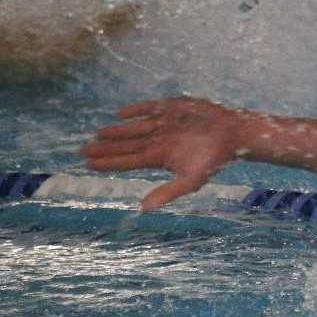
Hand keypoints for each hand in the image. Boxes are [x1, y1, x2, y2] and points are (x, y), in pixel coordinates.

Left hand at [82, 97, 242, 209]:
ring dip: (116, 131)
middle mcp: (158, 140)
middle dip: (105, 147)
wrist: (234, 136)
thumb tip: (143, 208)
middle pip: (127, 144)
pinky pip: (150, 108)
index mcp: (160, 157)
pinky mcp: (172, 107)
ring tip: (97, 134)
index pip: (129, 160)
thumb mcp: (191, 180)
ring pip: (134, 127)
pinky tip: (120, 114)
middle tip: (82, 150)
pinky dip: (136, 110)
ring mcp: (164, 123)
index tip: (88, 164)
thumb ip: (168, 192)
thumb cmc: (215, 160)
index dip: (108, 162)